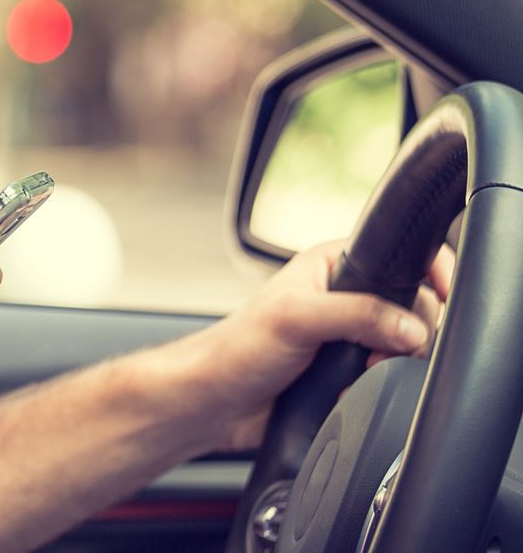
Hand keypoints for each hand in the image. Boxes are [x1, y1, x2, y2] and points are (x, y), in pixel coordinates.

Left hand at [175, 239, 450, 451]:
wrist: (217, 401)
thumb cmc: (238, 348)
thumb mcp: (296, 318)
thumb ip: (357, 315)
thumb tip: (410, 327)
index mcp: (332, 264)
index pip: (399, 256)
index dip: (428, 272)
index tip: (441, 294)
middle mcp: (346, 295)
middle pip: (414, 306)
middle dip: (409, 331)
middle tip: (379, 350)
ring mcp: (350, 334)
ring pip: (405, 345)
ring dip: (393, 363)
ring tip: (363, 371)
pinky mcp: (350, 369)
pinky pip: (389, 375)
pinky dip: (381, 385)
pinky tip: (353, 389)